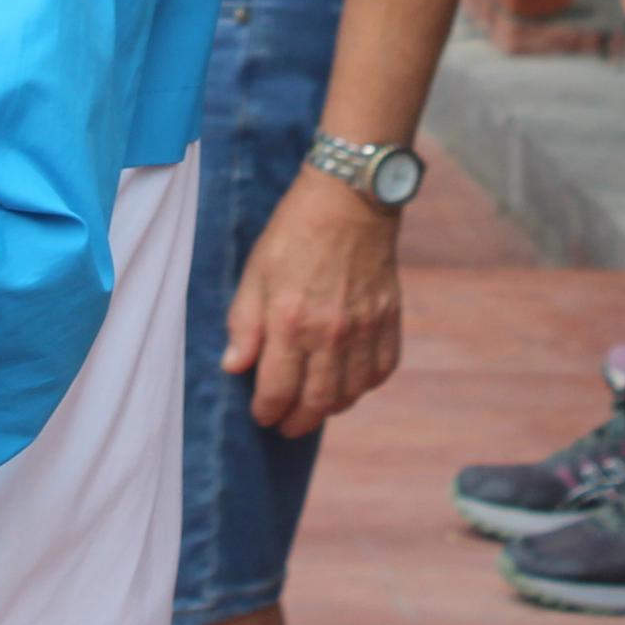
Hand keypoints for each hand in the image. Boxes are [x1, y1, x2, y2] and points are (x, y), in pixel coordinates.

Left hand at [218, 167, 405, 437]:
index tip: (261, 414)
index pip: (277, 391)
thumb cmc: (294, 233)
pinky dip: (365, 385)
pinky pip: (381, 371)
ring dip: (329, 409)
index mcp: (289, 321)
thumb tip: (234, 367)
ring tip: (314, 406)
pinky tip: (350, 382)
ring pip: (350, 394)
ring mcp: (363, 328)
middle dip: (297, 422)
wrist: (349, 199)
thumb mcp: (255, 272)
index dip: (266, 411)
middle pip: (316, 403)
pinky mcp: (389, 319)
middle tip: (286, 425)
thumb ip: (244, 324)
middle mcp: (329, 333)